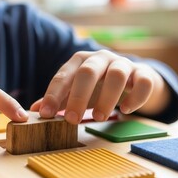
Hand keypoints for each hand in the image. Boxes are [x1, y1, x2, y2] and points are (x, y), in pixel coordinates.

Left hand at [30, 50, 168, 123]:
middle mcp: (101, 58)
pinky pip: (143, 81)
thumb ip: (58, 100)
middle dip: (78, 96)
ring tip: (99, 118)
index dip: (53, 95)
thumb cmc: (98, 86)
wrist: (132, 78)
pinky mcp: (143, 73)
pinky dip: (136, 96)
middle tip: (71, 119)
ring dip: (107, 98)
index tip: (45, 115)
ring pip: (116, 74)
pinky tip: (127, 111)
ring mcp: (123, 64)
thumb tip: (33, 111)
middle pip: (88, 72)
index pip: (63, 75)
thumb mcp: (76, 92)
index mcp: (80, 61)